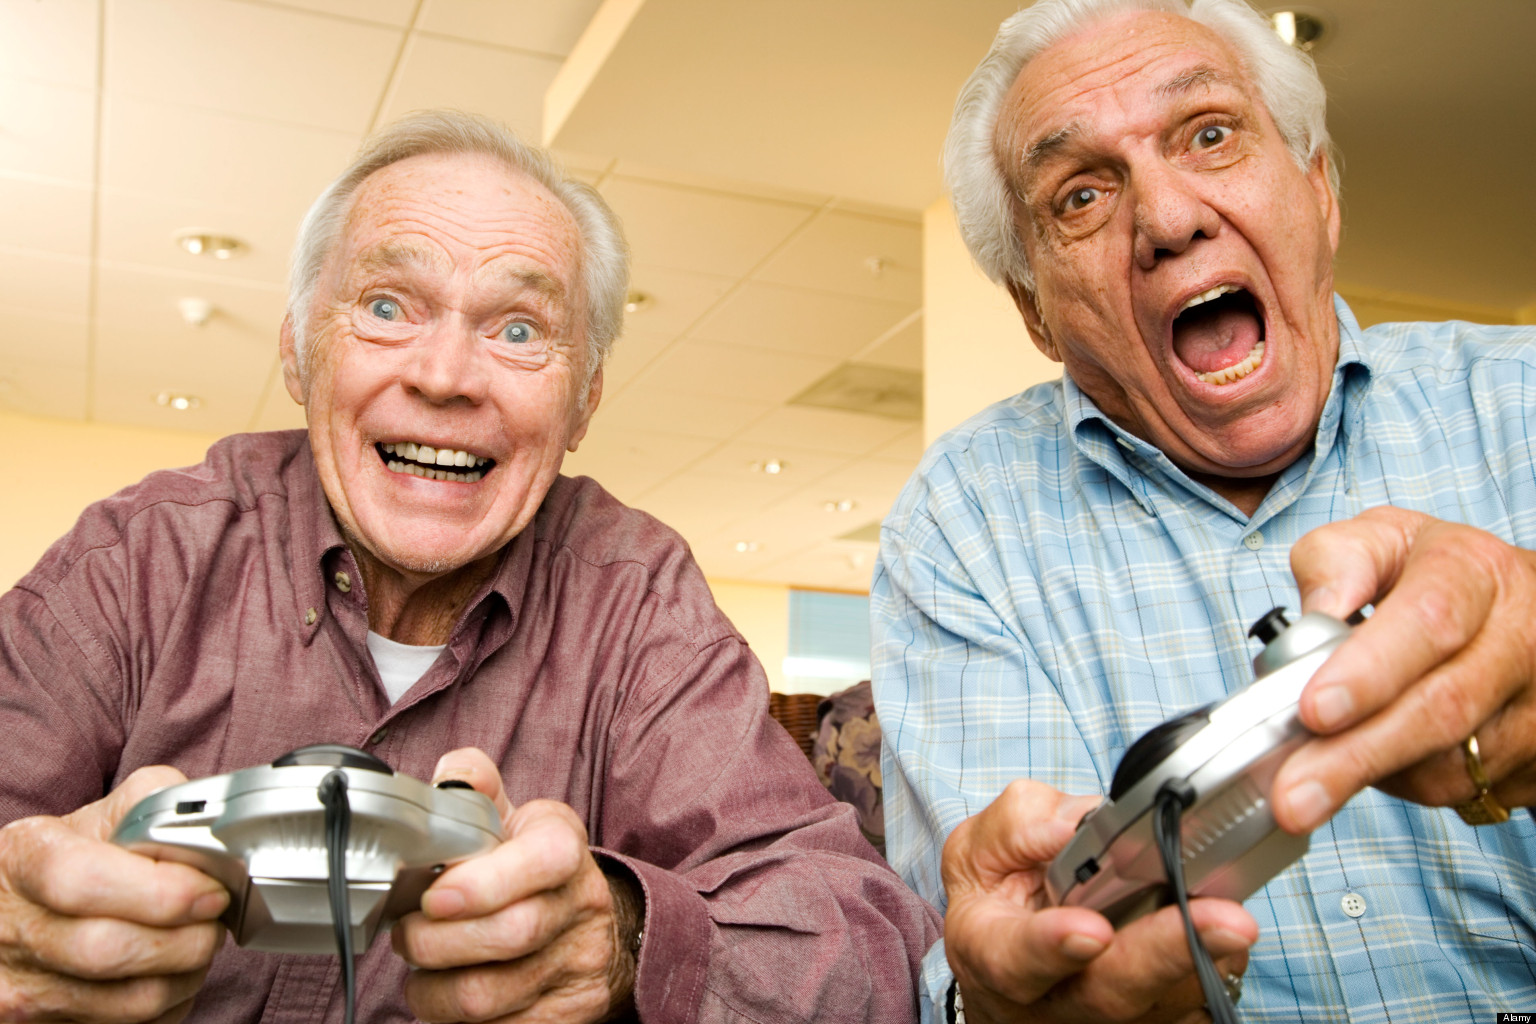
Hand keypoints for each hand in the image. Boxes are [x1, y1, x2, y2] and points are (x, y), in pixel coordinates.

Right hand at [0, 766, 228, 1022]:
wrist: (16, 910)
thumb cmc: (70, 859)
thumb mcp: (97, 817)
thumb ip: (155, 804)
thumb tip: (212, 828)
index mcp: (25, 861)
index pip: (85, 881)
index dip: (161, 891)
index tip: (209, 890)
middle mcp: (13, 930)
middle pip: (111, 950)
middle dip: (189, 937)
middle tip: (214, 918)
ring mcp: (22, 989)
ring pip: (132, 1001)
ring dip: (187, 974)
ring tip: (196, 943)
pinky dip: (169, 1003)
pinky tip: (167, 972)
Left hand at [392, 748, 639, 1022]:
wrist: (597, 927)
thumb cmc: (533, 870)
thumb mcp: (513, 820)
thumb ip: (475, 788)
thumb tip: (450, 774)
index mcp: (563, 846)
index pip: (544, 859)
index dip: (485, 883)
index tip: (434, 897)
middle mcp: (581, 904)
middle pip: (509, 934)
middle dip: (435, 941)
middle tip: (406, 935)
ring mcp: (579, 963)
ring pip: (489, 995)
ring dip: (433, 989)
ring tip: (421, 970)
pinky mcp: (570, 1014)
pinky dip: (454, 1021)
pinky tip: (449, 994)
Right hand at [943, 780, 1255, 1023]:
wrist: (1006, 955)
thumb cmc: (995, 897)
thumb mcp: (978, 849)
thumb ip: (1019, 827)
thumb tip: (1075, 823)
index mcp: (990, 951)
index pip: (1015, 958)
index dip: (1053, 946)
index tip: (1093, 929)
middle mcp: (1046, 1000)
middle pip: (1110, 992)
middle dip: (1170, 953)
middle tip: (1229, 921)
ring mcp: (1098, 1022)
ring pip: (1162, 1004)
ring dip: (1206, 958)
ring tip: (1233, 916)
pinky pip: (1190, 1009)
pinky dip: (1216, 969)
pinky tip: (1224, 937)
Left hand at [1273, 507, 1535, 831]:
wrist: (1523, 608)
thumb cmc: (1436, 575)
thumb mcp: (1384, 540)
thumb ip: (1336, 561)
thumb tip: (1315, 612)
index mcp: (1476, 573)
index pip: (1428, 623)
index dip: (1369, 671)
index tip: (1314, 710)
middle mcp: (1521, 640)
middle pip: (1440, 710)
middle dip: (1355, 758)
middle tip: (1291, 797)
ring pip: (1449, 765)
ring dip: (1369, 776)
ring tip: (1310, 776)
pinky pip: (1460, 791)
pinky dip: (1401, 783)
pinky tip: (1369, 758)